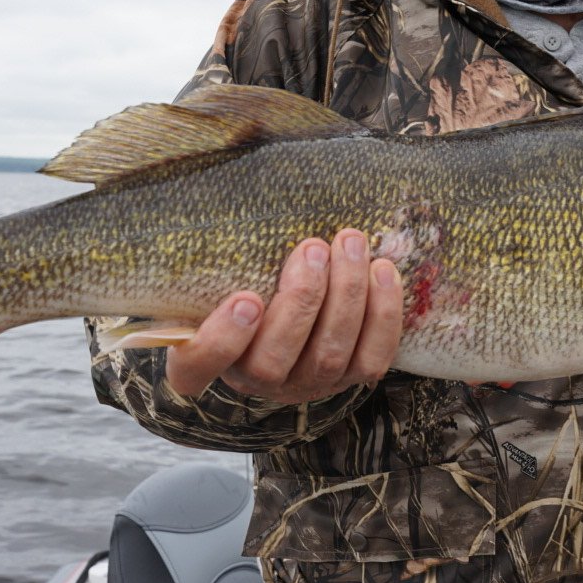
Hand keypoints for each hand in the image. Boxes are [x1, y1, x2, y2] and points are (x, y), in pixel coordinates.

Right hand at [165, 229, 404, 402]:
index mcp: (208, 357)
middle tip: (314, 247)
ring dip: (346, 295)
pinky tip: (382, 271)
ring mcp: (308, 383)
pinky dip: (383, 314)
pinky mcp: (351, 378)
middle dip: (302, 298)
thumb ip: (222, 259)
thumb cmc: (248, 284)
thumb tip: (233, 198)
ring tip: (350, 243)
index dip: (222, 340)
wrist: (294, 317)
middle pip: (275, 357)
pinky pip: (373, 357)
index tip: (246, 299)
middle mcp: (258, 380)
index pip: (200, 366)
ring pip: (329, 354)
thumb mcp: (221, 275)